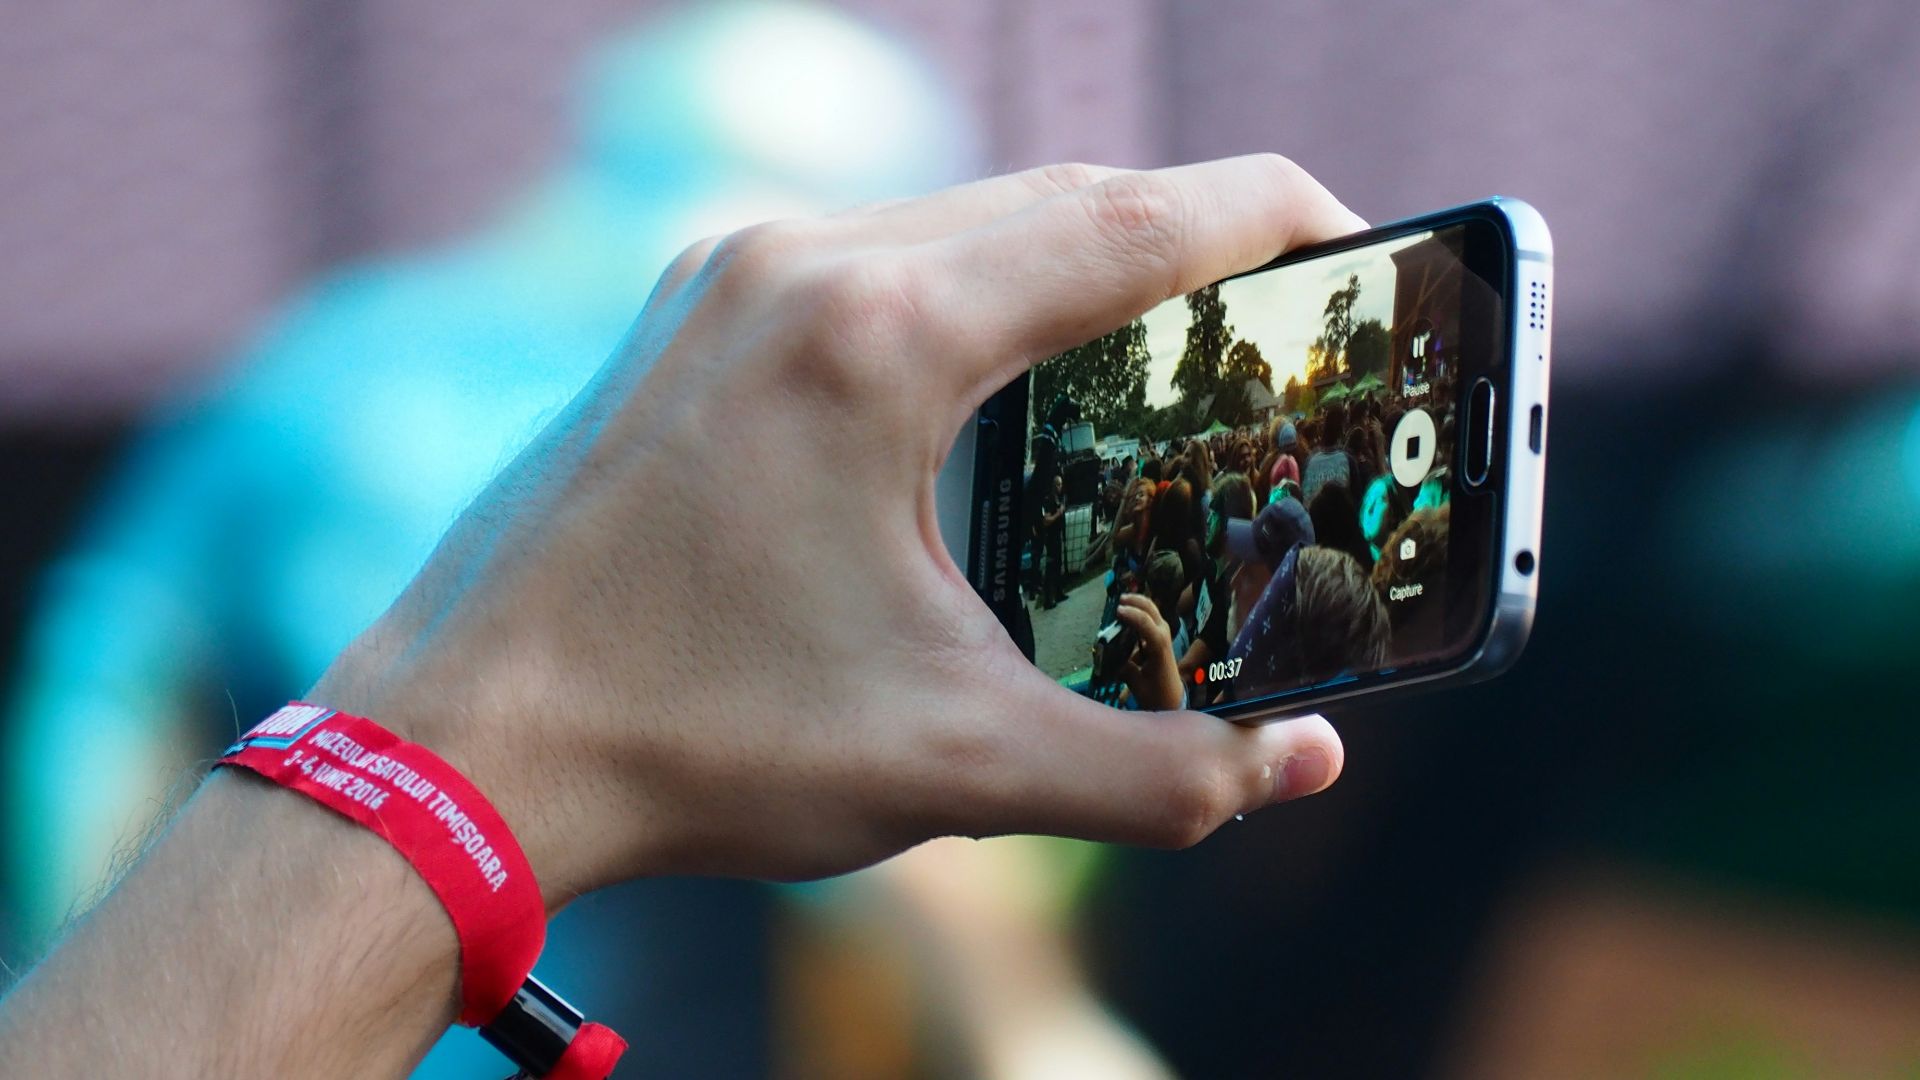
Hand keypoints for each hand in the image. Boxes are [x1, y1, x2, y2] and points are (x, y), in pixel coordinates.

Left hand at [313, 155, 1361, 902]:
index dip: (1269, 220)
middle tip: (1280, 309)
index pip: (1132, 221)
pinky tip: (1000, 376)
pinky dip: (970, 288)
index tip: (1358, 238)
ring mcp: (726, 278)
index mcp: (876, 335)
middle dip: (1186, 240)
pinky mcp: (687, 317)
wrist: (458, 751)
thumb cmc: (690, 741)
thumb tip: (1301, 767)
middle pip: (1053, 199)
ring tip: (1160, 340)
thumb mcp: (952, 766)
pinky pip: (871, 257)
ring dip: (1071, 259)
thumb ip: (1158, 770)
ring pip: (956, 218)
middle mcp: (796, 264)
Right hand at [1112, 593, 1185, 711]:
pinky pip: (1149, 618)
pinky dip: (1138, 613)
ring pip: (1152, 610)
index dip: (1131, 615)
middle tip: (1119, 600)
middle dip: (1135, 601)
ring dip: (1137, 604)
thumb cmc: (1156, 694)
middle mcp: (1163, 636)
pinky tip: (1126, 615)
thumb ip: (1124, 668)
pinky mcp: (1160, 637)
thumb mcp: (1137, 683)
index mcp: (1160, 647)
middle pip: (1151, 609)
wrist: (1172, 699)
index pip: (1146, 624)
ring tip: (1121, 603)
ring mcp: (1163, 635)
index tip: (1117, 611)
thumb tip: (1108, 655)